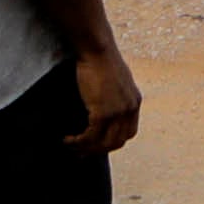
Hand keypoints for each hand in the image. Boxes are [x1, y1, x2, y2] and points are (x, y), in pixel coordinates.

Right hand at [64, 42, 143, 156]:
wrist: (97, 50)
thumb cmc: (100, 61)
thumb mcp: (115, 81)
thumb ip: (114, 97)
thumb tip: (100, 108)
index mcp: (135, 102)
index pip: (128, 133)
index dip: (111, 142)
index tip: (95, 145)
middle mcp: (130, 109)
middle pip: (117, 142)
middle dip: (97, 150)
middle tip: (80, 153)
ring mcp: (119, 112)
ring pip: (103, 143)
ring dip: (85, 148)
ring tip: (70, 146)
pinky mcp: (104, 112)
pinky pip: (91, 137)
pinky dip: (78, 142)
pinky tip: (68, 139)